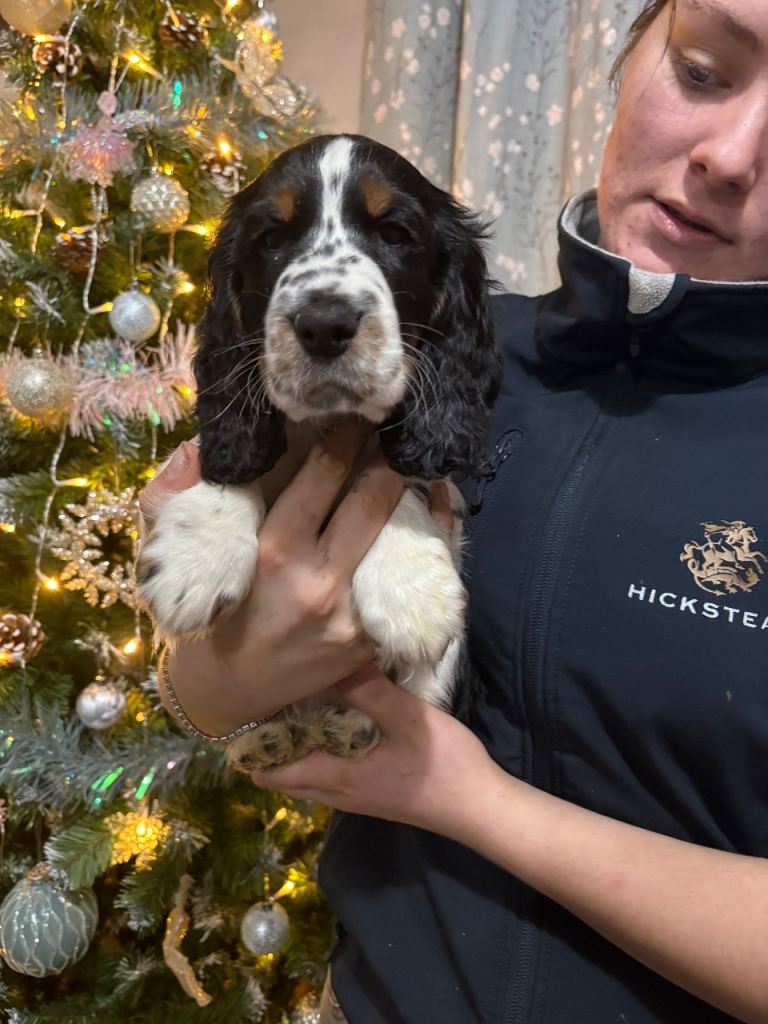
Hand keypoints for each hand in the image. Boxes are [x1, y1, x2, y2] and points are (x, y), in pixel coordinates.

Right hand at [137, 425, 404, 736]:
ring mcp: (353, 617)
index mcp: (273, 555)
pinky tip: (433, 513)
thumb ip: (170, 498)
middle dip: (385, 460)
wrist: (226, 696)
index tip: (355, 415)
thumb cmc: (199, 620)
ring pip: (399, 540)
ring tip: (414, 466)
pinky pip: (406, 583)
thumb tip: (198, 448)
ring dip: (409, 499)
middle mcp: (320, 584)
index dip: (344, 439)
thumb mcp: (168, 559)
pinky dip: (424, 545)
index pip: (322, 479)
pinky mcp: (370, 642)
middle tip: (392, 432)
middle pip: (372, 502)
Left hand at [252, 664, 499, 837]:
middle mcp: (336, 793)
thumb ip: (369, 690)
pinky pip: (327, 774)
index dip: (251, 745)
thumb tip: (332, 658)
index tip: (250, 706)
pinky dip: (319, 751)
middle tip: (271, 699)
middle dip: (269, 743)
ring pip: (305, 776)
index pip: (269, 772)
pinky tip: (336, 720)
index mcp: (334, 777)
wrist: (479, 806)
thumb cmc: (443, 764)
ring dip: (295, 747)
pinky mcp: (371, 792)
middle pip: (281, 776)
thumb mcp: (407, 719)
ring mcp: (354, 796)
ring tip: (298, 704)